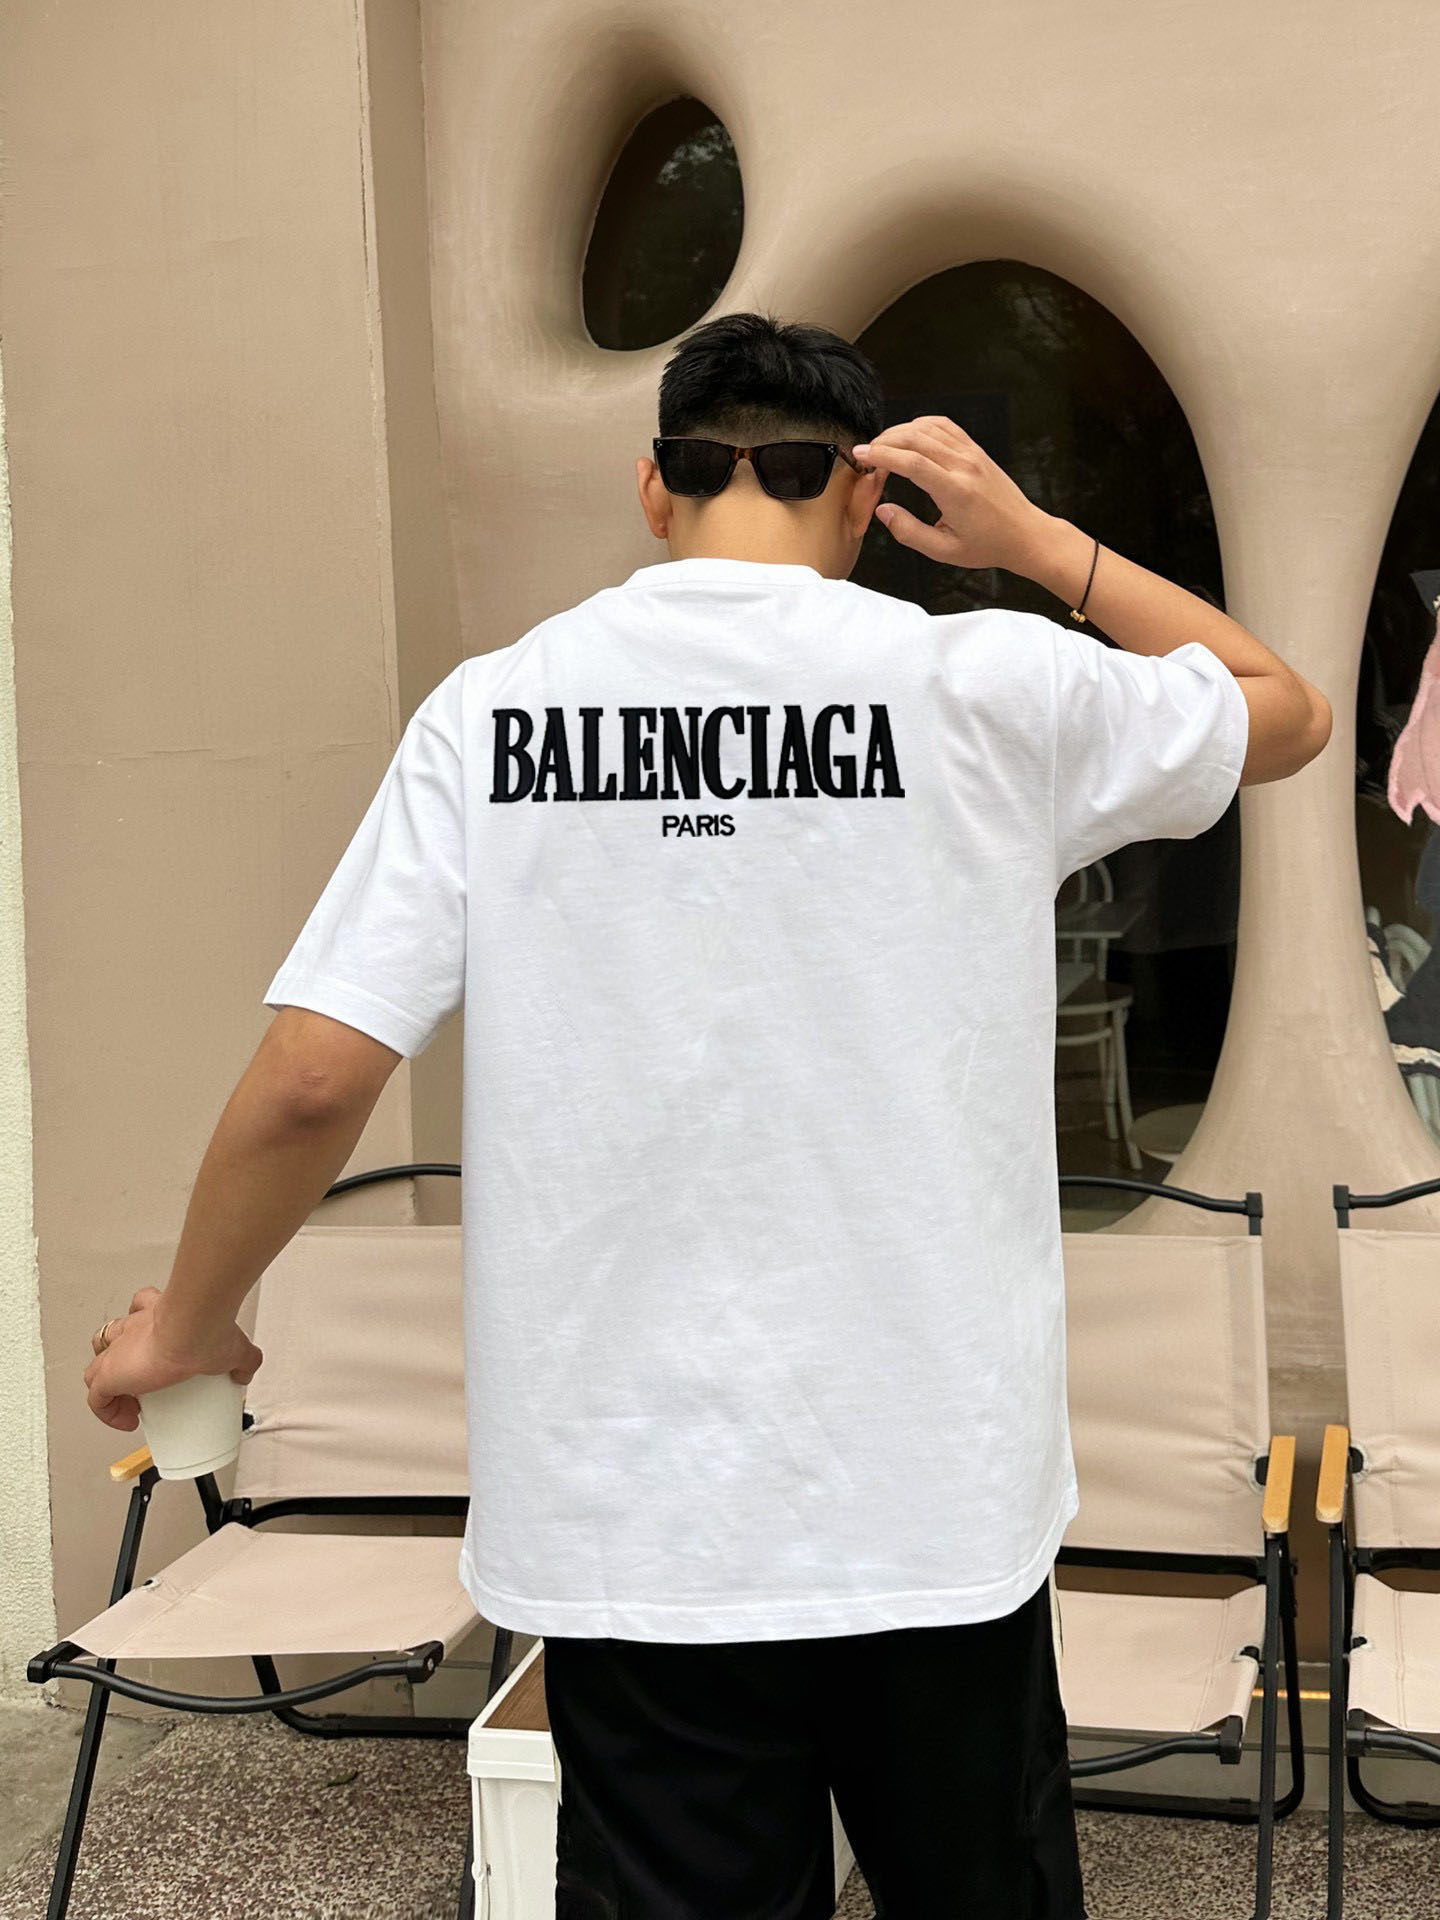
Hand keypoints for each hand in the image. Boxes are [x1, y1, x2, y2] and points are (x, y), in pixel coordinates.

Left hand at [83, 1286, 262, 1433]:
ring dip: (110, 1386)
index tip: (160, 1357)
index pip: (143, 1311)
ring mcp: (118, 1351)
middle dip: (119, 1357)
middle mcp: (134, 1328)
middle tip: (141, 1379)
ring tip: (130, 1401)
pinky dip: (107, 1413)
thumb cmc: (206, 1327)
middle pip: (111, 1338)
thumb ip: (242, 1358)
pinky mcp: (108, 1375)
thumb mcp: (233, 1346)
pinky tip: (127, 1422)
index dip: (145, 1332)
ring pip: (97, 1368)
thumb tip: (245, 1371)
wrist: (192, 1326)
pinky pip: (96, 1400)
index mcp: (159, 1314)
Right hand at [853, 416, 1052, 575]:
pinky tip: (909, 436)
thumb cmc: (988, 544)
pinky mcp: (975, 450)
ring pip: (928, 427)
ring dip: (900, 432)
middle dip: (885, 442)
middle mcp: (965, 466)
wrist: (1024, 533)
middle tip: (868, 455)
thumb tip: (883, 511)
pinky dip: (921, 425)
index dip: (882, 455)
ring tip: (883, 447)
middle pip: (916, 438)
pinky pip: (945, 426)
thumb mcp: (944, 550)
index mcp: (956, 492)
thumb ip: (909, 532)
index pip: (912, 463)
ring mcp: (972, 454)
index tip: (862, 455)